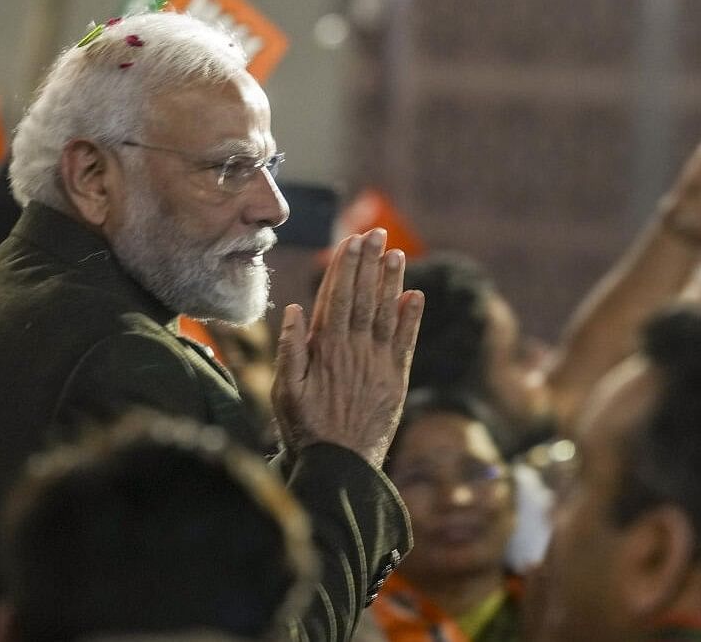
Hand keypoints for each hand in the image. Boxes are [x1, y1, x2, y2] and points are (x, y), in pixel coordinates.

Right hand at [272, 229, 423, 467]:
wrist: (341, 468)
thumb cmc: (305, 429)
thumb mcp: (284, 391)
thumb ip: (289, 350)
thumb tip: (294, 309)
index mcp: (324, 349)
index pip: (336, 297)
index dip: (345, 267)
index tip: (352, 241)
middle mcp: (354, 351)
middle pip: (363, 297)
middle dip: (370, 263)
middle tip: (377, 233)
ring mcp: (378, 364)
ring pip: (386, 314)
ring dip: (391, 282)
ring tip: (396, 253)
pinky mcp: (396, 380)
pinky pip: (406, 342)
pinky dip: (411, 318)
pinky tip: (415, 295)